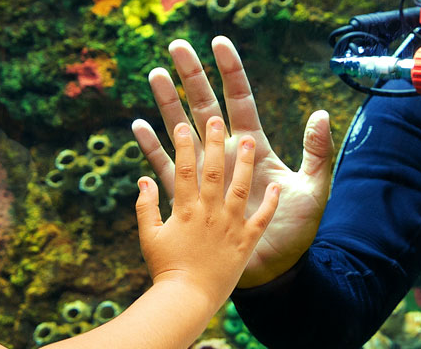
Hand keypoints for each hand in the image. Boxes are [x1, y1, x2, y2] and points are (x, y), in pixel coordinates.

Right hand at [132, 36, 334, 287]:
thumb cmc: (294, 233)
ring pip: (181, 130)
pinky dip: (152, 148)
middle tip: (176, 45)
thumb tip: (321, 112)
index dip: (230, 71)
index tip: (218, 42)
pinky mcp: (190, 199)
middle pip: (205, 106)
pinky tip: (139, 125)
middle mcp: (225, 154)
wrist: (273, 273)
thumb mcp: (312, 189)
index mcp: (253, 147)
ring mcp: (205, 174)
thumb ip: (317, 152)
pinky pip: (166, 169)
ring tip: (154, 74)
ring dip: (167, 102)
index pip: (240, 99)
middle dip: (191, 76)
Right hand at [134, 118, 280, 298]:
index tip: (184, 123)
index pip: (184, 168)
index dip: (184, 144)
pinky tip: (277, 186)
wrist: (187, 300)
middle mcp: (209, 213)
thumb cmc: (164, 269)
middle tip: (216, 119)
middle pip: (214, 170)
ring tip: (250, 140)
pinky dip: (271, 203)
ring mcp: (230, 226)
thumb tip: (142, 178)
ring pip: (240, 187)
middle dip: (215, 142)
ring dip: (245, 162)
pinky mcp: (246, 242)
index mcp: (184, 210)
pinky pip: (262, 219)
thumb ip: (145, 206)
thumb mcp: (148, 237)